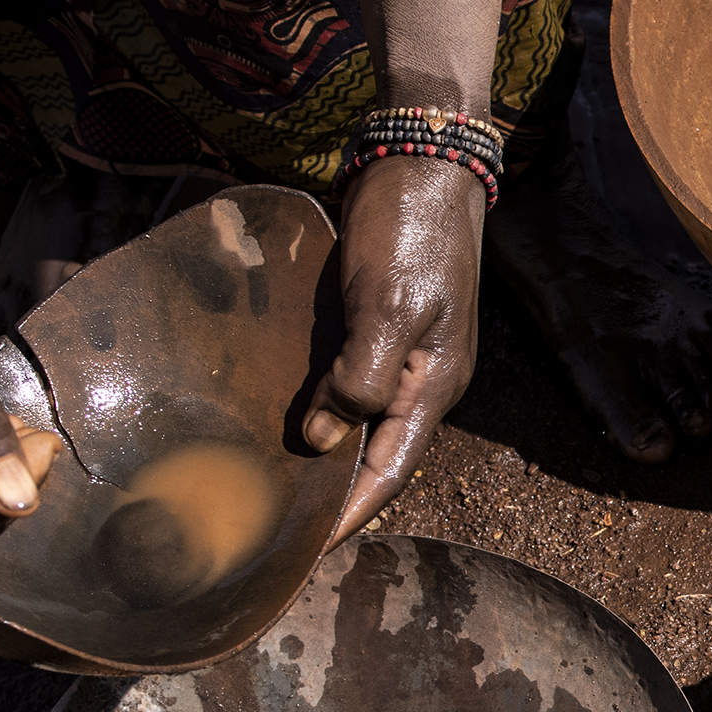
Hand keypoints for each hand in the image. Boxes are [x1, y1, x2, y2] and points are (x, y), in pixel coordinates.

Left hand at [307, 153, 485, 532]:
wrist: (423, 159)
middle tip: (280, 531)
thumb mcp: (386, 305)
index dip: (349, 515)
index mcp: (433, 385)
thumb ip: (359, 377)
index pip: (390, 472)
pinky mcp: (380, 325)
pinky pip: (350, 385)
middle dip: (337, 497)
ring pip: (363, 423)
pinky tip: (289, 420)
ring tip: (277, 488)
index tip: (305, 552)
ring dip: (326, 456)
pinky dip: (322, 409)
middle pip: (378, 456)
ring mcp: (405, 353)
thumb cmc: (410, 230)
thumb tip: (320, 440)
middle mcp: (422, 380)